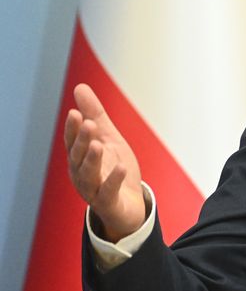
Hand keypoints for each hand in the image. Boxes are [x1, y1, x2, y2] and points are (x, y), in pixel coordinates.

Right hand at [64, 83, 146, 240]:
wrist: (128, 204)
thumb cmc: (114, 168)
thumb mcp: (108, 138)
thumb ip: (95, 115)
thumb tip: (79, 87)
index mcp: (80, 158)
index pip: (72, 142)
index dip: (73, 129)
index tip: (75, 113)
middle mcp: (81, 174)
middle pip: (78, 157)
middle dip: (82, 140)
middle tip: (88, 123)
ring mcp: (93, 190)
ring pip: (88, 175)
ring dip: (92, 160)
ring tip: (99, 145)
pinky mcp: (109, 202)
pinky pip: (109, 192)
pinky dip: (114, 180)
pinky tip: (121, 167)